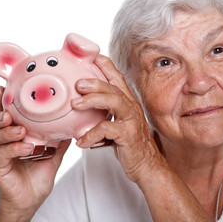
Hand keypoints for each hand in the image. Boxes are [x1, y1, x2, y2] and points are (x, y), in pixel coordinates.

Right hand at [0, 86, 70, 220]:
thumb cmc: (37, 173)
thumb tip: (73, 122)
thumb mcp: (52, 152)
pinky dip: (14, 149)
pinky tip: (25, 147)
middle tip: (9, 108)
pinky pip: (3, 155)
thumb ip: (58, 137)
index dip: (3, 101)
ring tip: (19, 129)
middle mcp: (2, 141)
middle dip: (0, 112)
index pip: (6, 113)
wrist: (31, 198)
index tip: (5, 88)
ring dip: (7, 131)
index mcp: (13, 134)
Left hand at [71, 55, 163, 182]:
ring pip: (114, 102)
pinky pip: (108, 129)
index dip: (107, 66)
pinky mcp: (129, 135)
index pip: (118, 79)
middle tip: (78, 84)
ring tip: (76, 104)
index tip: (93, 57)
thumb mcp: (116, 123)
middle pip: (114, 88)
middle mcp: (131, 108)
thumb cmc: (128, 143)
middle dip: (95, 82)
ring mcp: (132, 121)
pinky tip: (81, 140)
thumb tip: (81, 106)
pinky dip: (92, 134)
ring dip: (93, 100)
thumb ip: (104, 113)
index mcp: (127, 102)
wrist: (146, 165)